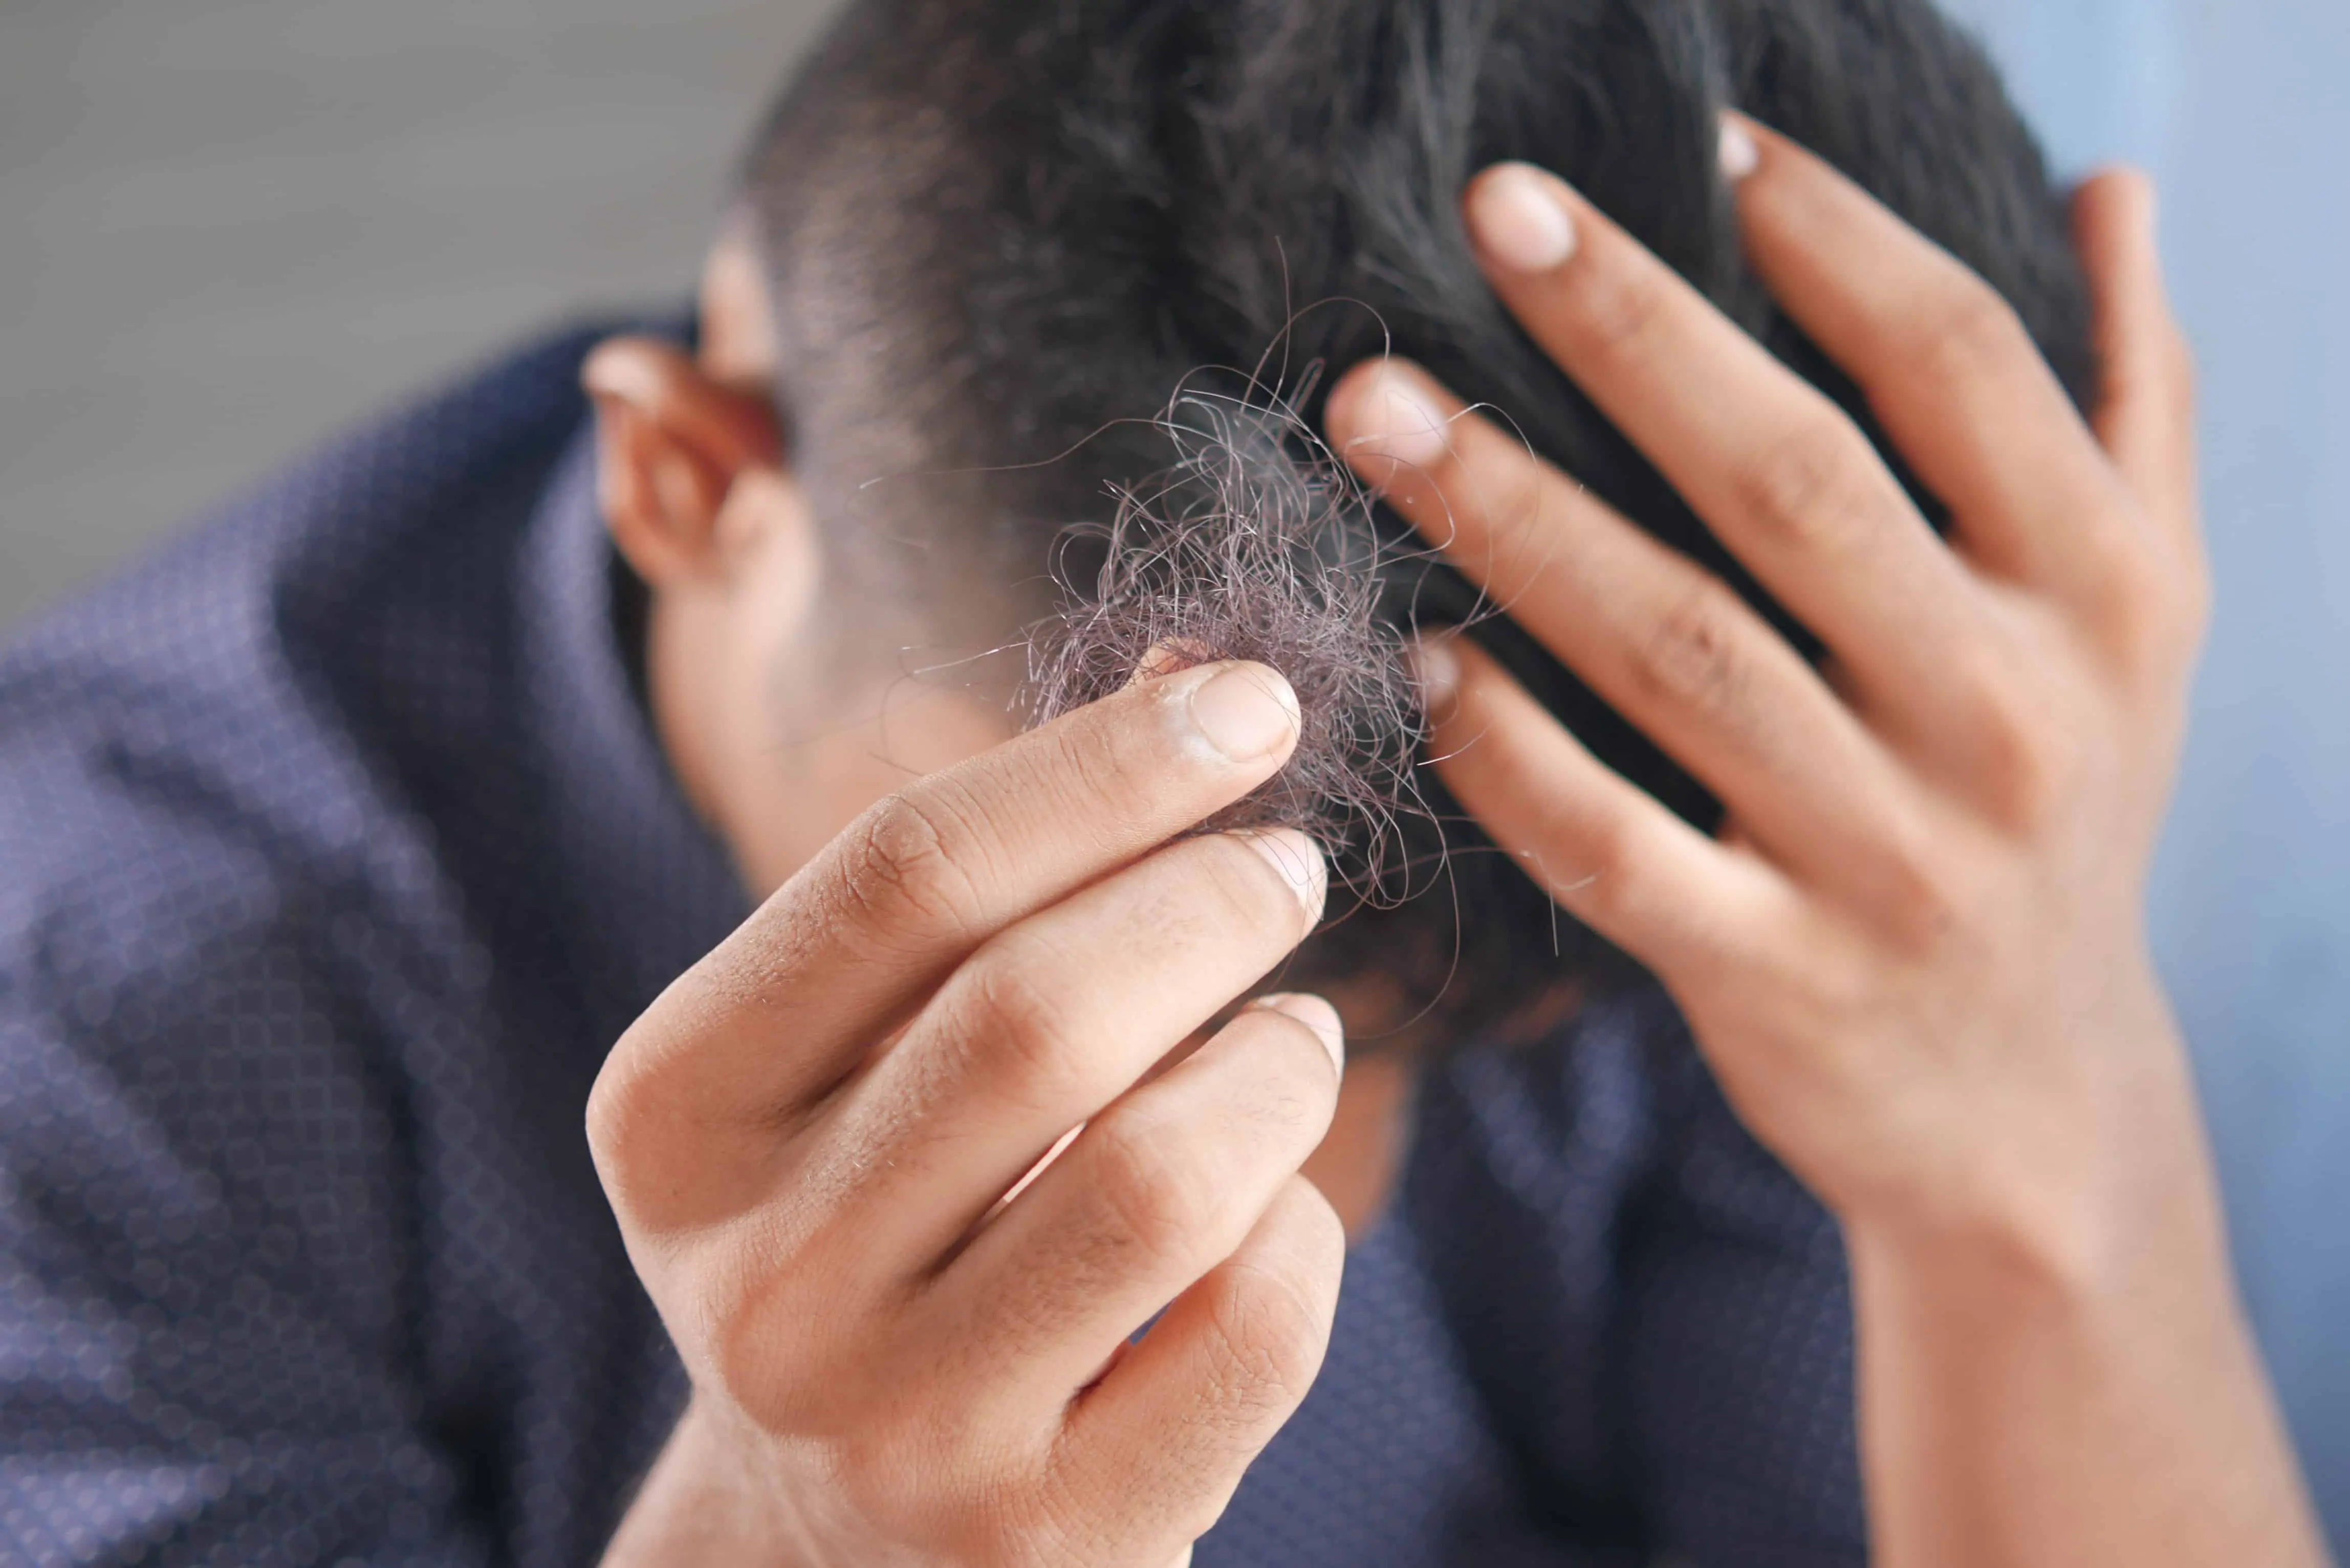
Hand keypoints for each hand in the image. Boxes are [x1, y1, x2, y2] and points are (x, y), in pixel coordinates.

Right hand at [589, 660, 1345, 1567]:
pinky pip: (1253, 1327)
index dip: (1103, 766)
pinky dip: (1304, 1230)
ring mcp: (898, 1431)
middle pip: (1035, 1012)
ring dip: (1277, 1066)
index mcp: (678, 1115)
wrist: (834, 1540)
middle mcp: (761, 1282)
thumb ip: (1005, 877)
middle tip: (1285, 866)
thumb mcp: (868, 1058)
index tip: (1250, 704)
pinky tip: (1272, 1206)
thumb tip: (1205, 674)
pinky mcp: (1043, 1544)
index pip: (902, 874)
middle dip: (1208, 900)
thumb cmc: (879, 1227)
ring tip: (1296, 1034)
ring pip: (1164, 1176)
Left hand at [1324, 121, 2326, 1564]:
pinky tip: (1421, 659)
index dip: (1832, 238)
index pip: (1960, 367)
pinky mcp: (1776, 977)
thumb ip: (2132, 402)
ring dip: (1514, 517)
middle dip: (1630, 333)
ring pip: (1676, 651)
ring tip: (1376, 410)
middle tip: (1487, 213)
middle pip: (1792, 482)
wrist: (2032, 1097)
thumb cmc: (2060, 805)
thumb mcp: (2140, 615)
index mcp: (2098, 593)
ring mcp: (1888, 857)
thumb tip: (2112, 191)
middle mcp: (2006, 714)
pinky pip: (1617, 848)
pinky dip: (1509, 754)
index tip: (1703, 137)